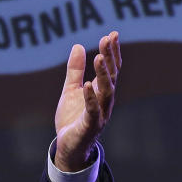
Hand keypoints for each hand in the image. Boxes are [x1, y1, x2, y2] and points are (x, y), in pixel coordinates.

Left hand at [54, 31, 120, 171]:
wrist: (68, 146)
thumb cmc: (73, 118)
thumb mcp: (71, 89)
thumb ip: (75, 70)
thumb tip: (77, 46)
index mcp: (101, 91)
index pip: (111, 69)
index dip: (112, 52)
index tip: (112, 34)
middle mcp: (105, 101)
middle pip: (111, 76)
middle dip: (110, 58)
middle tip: (108, 39)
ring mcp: (99, 113)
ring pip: (106, 92)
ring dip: (103, 74)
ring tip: (99, 57)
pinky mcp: (89, 126)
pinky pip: (92, 111)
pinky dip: (91, 98)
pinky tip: (87, 85)